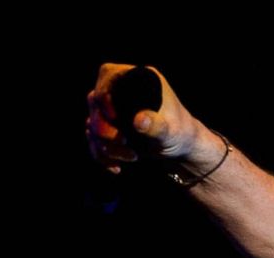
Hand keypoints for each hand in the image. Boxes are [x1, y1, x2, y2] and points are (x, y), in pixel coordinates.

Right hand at [85, 63, 200, 173]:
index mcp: (139, 78)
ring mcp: (112, 107)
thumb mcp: (172, 131)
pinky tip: (116, 167)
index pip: (108, 74)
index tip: (115, 119)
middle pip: (94, 101)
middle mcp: (122, 88)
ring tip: (132, 157)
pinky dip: (101, 154)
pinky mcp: (107, 124)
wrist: (180, 148)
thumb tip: (139, 121)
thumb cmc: (181, 133)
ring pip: (92, 122)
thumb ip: (157, 126)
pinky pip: (93, 138)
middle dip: (104, 128)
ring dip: (105, 145)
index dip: (105, 96)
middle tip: (124, 144)